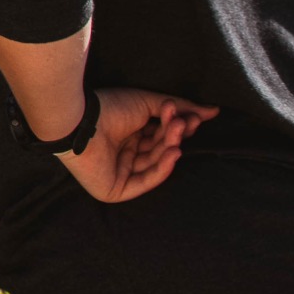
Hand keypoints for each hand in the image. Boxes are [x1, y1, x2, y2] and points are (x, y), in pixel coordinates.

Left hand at [57, 87, 217, 203]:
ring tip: (178, 130)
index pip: (160, 136)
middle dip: (173, 135)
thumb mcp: (149, 103)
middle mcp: (122, 153)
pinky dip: (161, 169)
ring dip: (169, 147)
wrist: (81, 119)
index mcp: (126, 133)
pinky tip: (174, 153)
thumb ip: (180, 108)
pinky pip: (143, 182)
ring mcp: (118, 173)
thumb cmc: (110, 107)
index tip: (195, 117)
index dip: (177, 128)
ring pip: (153, 164)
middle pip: (158, 150)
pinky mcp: (114, 190)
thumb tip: (213, 111)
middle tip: (184, 121)